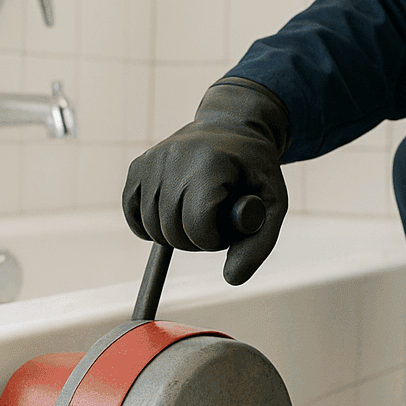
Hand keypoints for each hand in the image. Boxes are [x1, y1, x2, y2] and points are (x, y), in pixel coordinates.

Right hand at [122, 77, 289, 284]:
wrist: (231, 126)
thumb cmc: (254, 169)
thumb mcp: (273, 203)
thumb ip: (258, 244)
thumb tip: (231, 280)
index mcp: (210, 164)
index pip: (197, 225)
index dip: (214, 239)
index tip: (228, 227)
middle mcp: (175, 157)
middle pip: (172, 231)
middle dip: (196, 239)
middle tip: (216, 221)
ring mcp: (152, 160)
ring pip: (150, 227)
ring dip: (175, 234)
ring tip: (198, 213)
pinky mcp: (138, 166)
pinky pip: (132, 212)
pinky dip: (148, 225)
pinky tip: (171, 216)